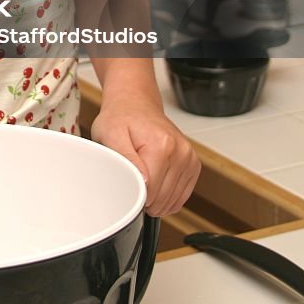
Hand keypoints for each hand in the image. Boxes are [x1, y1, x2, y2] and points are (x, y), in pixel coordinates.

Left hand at [91, 101, 200, 215]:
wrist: (134, 103)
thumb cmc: (121, 118)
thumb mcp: (111, 135)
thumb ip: (126, 159)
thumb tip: (145, 183)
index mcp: (162, 145)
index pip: (150, 192)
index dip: (133, 194)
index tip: (125, 181)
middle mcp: (180, 151)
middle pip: (162, 199)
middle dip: (144, 196)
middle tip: (131, 174)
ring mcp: (189, 157)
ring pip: (172, 200)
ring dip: (156, 197)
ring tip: (143, 174)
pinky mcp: (193, 164)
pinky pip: (182, 196)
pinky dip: (167, 197)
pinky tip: (155, 183)